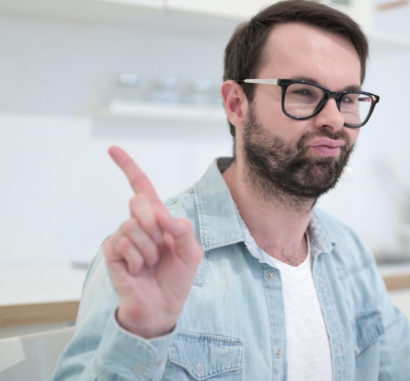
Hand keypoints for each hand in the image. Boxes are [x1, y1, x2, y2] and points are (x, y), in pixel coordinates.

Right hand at [103, 146, 202, 337]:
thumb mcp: (192, 251)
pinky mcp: (111, 252)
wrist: (163, 305)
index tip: (112, 149)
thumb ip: (183, 229)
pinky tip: (138, 270)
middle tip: (162, 245)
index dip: (128, 167)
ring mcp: (122, 237)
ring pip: (134, 227)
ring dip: (149, 249)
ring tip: (151, 264)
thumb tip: (162, 216)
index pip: (140, 187)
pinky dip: (137, 259)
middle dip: (155, 223)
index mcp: (157, 218)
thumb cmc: (178, 277)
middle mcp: (137, 224)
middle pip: (139, 202)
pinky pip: (125, 244)